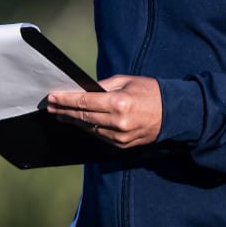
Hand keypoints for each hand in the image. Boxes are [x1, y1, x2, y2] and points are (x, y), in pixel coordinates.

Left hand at [45, 75, 162, 147]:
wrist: (175, 114)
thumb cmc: (150, 92)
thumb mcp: (126, 81)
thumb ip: (103, 86)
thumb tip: (82, 90)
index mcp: (119, 103)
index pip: (84, 102)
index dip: (65, 100)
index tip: (51, 97)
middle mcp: (118, 122)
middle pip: (83, 117)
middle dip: (64, 111)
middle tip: (50, 106)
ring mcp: (120, 136)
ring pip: (89, 128)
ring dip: (72, 121)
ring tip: (59, 114)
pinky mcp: (122, 145)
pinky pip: (99, 136)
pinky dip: (87, 128)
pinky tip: (78, 122)